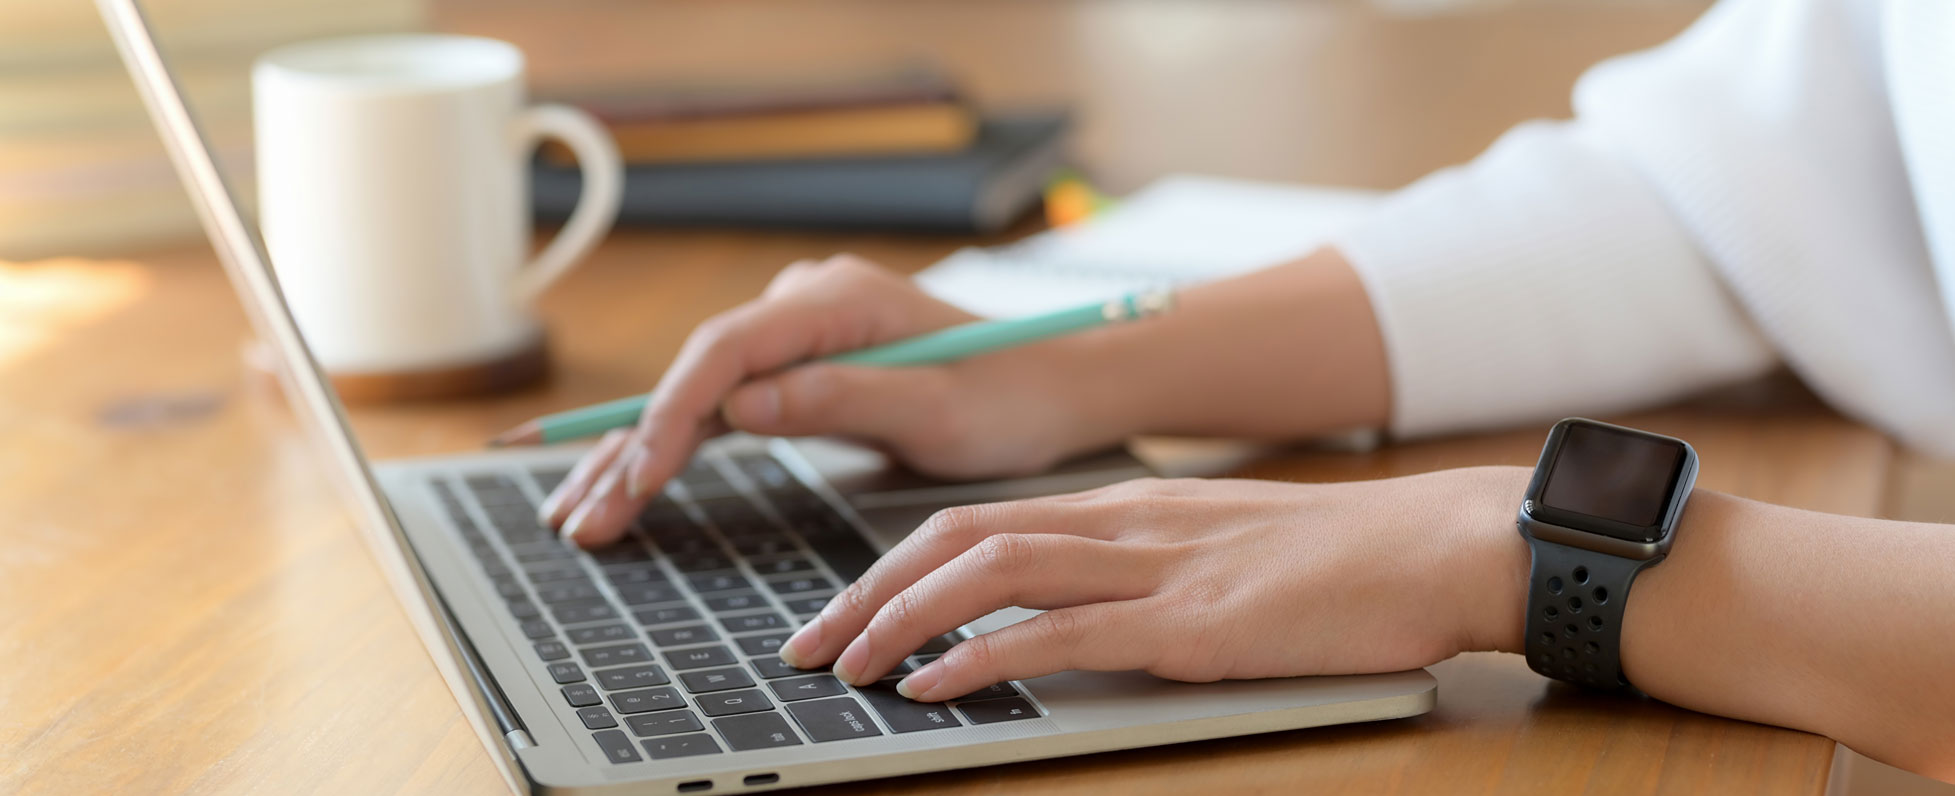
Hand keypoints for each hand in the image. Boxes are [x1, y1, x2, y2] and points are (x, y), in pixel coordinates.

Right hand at [541, 255, 1128, 546]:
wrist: (1058, 384)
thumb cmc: (1011, 396)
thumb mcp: (935, 408)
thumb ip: (839, 399)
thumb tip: (741, 406)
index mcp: (836, 301)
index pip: (726, 352)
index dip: (670, 415)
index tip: (639, 478)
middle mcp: (805, 304)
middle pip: (694, 374)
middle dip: (630, 447)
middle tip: (576, 517)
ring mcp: (797, 332)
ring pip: (696, 394)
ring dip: (636, 455)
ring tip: (575, 515)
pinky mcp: (798, 364)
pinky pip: (720, 405)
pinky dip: (673, 449)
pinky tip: (624, 485)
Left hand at [779, 467, 1531, 700]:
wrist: (1436, 546)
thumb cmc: (1341, 560)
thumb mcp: (1219, 549)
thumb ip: (1142, 570)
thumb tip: (1075, 613)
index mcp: (1125, 508)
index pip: (977, 521)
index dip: (895, 564)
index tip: (844, 608)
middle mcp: (1124, 525)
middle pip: (957, 538)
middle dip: (867, 592)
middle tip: (807, 645)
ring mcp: (1154, 568)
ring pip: (989, 572)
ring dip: (899, 621)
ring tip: (844, 668)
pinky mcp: (1191, 623)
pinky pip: (1059, 633)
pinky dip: (979, 658)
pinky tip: (931, 685)